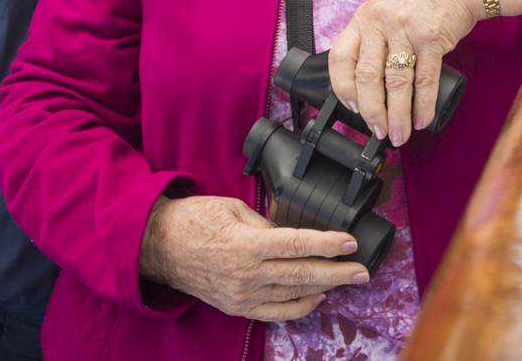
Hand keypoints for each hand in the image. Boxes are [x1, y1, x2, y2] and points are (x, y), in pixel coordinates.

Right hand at [138, 196, 367, 320]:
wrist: (158, 246)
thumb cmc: (194, 220)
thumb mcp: (233, 208)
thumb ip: (266, 224)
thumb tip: (292, 236)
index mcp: (247, 244)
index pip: (297, 245)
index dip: (328, 245)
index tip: (350, 243)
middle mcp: (247, 274)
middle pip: (303, 274)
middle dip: (338, 272)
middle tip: (363, 272)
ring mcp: (242, 295)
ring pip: (293, 295)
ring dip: (324, 288)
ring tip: (348, 281)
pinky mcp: (237, 307)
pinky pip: (276, 313)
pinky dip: (300, 307)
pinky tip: (317, 298)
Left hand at [328, 0, 479, 147]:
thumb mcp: (384, 12)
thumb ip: (372, 41)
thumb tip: (366, 86)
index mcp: (364, 19)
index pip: (340, 58)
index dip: (343, 88)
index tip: (352, 108)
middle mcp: (381, 24)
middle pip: (367, 76)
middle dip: (372, 112)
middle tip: (378, 130)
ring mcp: (406, 31)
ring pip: (396, 83)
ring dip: (398, 115)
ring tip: (399, 134)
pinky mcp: (432, 39)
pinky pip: (425, 80)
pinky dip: (423, 105)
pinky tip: (421, 119)